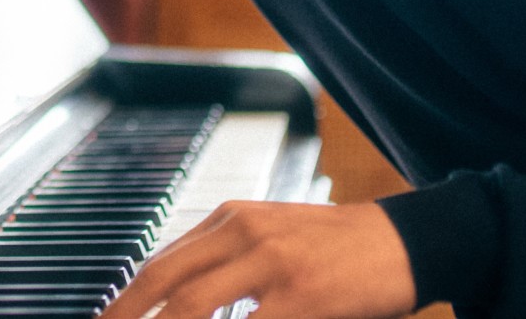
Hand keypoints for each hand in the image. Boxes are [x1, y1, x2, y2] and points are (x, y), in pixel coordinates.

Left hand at [101, 200, 416, 318]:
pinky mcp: (300, 296)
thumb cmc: (333, 247)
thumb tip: (173, 295)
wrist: (398, 241)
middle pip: (164, 281)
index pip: (161, 259)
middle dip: (127, 315)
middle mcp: (244, 231)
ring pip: (193, 306)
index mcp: (232, 217)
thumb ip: (224, 259)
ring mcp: (271, 262)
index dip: (127, 298)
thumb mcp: (271, 236)